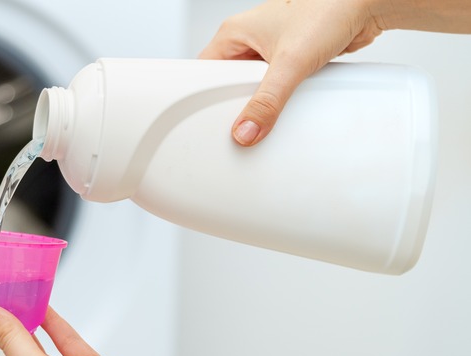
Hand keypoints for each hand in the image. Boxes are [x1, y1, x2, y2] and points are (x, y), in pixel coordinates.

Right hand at [200, 0, 384, 145]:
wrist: (366, 5)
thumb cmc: (328, 10)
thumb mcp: (290, 64)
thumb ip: (267, 102)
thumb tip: (246, 130)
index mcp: (234, 32)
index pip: (204, 71)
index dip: (205, 97)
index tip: (211, 119)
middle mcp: (248, 39)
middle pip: (227, 82)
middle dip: (235, 103)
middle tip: (241, 120)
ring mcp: (269, 48)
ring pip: (251, 85)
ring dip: (260, 100)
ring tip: (265, 111)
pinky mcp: (289, 58)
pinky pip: (273, 85)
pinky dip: (278, 97)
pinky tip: (283, 105)